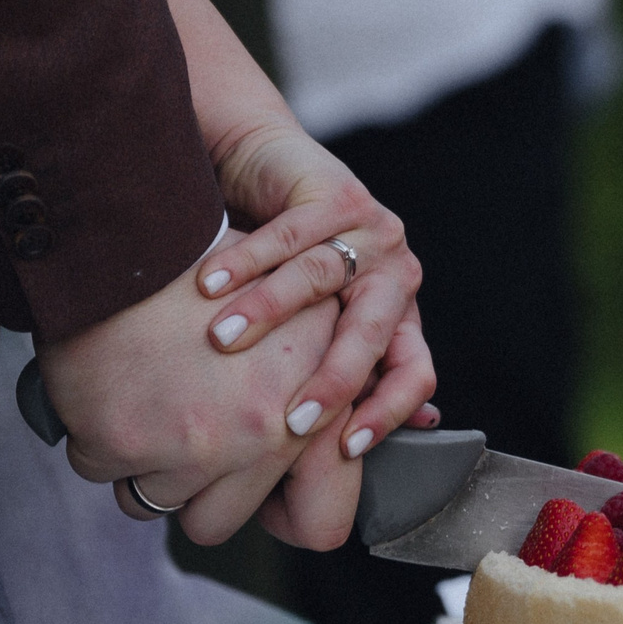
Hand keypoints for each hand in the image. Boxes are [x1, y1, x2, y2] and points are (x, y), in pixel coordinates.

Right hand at [37, 243, 342, 544]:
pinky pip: (101, 472)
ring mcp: (190, 445)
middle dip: (196, 494)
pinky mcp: (120, 442)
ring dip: (143, 467)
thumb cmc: (212, 274)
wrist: (133, 228)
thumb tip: (325, 454)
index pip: (323, 524)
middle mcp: (261, 435)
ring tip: (141, 410)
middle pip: (220, 522)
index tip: (264, 500)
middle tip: (179, 449)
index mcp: (312, 410)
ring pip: (156, 502)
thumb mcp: (294, 326)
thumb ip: (315, 392)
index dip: (288, 517)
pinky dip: (96, 441)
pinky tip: (103, 393)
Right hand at [196, 120, 437, 458]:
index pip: (415, 371)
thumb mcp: (312, 323)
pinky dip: (246, 259)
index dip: (390, 412)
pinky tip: (207, 283)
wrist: (270, 170)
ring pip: (321, 280)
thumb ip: (330, 374)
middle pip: (372, 334)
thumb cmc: (282, 264)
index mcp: (397, 314)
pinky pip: (289, 234)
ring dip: (267, 313)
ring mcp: (371, 231)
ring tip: (221, 341)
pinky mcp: (337, 193)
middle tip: (289, 419)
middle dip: (333, 380)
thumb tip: (348, 452)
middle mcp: (395, 274)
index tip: (347, 449)